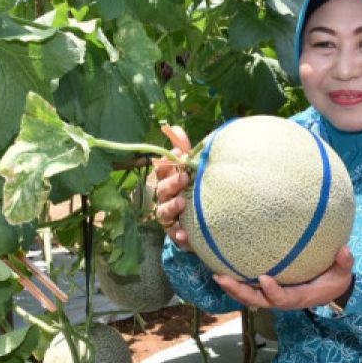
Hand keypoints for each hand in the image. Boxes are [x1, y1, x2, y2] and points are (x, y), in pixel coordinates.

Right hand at [153, 125, 192, 249]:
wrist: (200, 221)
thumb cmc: (192, 190)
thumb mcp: (189, 169)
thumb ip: (184, 150)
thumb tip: (175, 127)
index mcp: (166, 180)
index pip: (161, 169)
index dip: (167, 162)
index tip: (180, 154)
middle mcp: (164, 198)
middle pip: (161, 189)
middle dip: (171, 183)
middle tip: (184, 178)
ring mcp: (168, 217)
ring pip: (163, 212)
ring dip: (171, 207)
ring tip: (182, 203)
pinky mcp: (176, 234)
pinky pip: (174, 234)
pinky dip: (178, 234)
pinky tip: (184, 234)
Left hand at [213, 247, 354, 310]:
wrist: (331, 291)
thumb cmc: (335, 280)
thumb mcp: (344, 273)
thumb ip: (344, 263)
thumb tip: (344, 250)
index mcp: (300, 297)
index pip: (283, 298)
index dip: (273, 291)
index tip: (263, 278)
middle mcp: (283, 300)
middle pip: (258, 301)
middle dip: (239, 291)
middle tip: (222, 278)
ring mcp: (274, 297)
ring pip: (250, 297)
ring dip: (232, 288)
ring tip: (216, 275)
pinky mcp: (268, 291)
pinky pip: (250, 290)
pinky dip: (236, 283)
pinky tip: (222, 269)